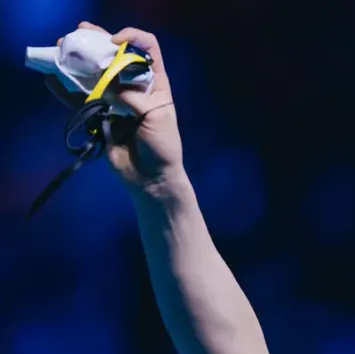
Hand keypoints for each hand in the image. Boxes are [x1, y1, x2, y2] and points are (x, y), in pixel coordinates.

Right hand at [45, 21, 182, 194]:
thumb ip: (133, 98)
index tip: (115, 42)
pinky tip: (52, 80)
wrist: (152, 178)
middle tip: (79, 36)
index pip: (148, 51)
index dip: (132, 39)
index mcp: (155, 84)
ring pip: (95, 76)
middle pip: (116, 59)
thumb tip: (108, 86)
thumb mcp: (156, 117)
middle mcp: (135, 88)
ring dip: (79, 62)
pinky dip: (65, 90)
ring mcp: (115, 101)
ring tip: (62, 50)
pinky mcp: (99, 116)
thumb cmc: (162, 146)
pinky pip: (80, 100)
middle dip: (99, 45)